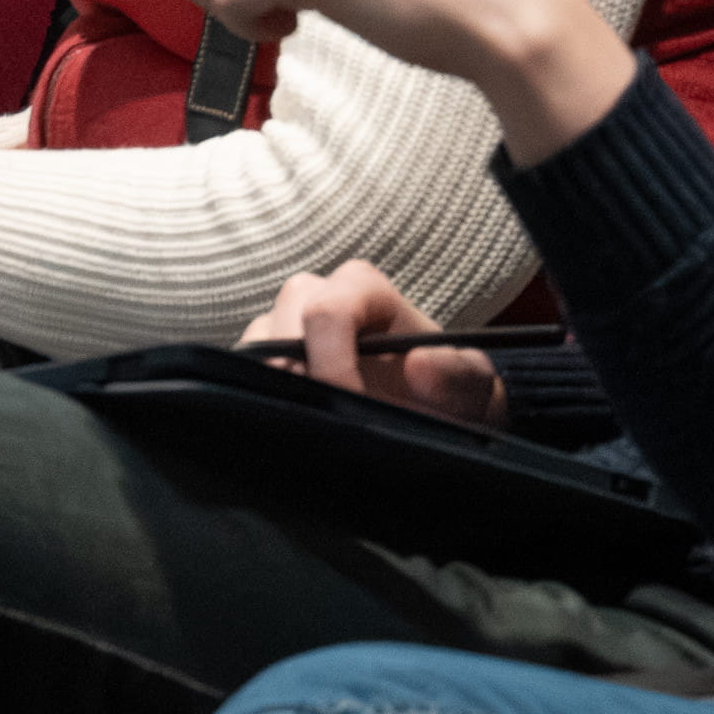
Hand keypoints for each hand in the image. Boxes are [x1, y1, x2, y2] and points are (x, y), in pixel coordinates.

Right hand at [239, 258, 502, 427]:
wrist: (433, 421)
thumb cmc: (450, 398)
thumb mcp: (471, 391)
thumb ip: (460, 376)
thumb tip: (420, 364)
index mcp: (368, 291)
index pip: (328, 308)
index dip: (331, 358)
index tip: (349, 402)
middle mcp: (322, 299)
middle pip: (283, 318)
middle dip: (297, 372)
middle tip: (322, 415)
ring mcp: (290, 329)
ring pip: (256, 343)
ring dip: (274, 384)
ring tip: (308, 420)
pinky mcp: (269, 361)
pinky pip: (241, 368)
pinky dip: (256, 393)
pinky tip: (286, 421)